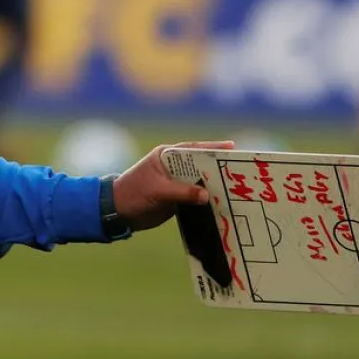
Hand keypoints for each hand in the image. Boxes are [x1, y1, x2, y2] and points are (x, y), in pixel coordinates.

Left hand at [112, 141, 234, 230]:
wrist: (118, 212)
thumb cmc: (133, 193)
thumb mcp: (157, 191)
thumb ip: (181, 191)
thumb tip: (205, 195)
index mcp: (166, 156)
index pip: (193, 149)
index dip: (212, 148)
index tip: (231, 146)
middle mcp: (173, 167)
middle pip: (200, 166)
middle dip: (218, 168)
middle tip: (241, 171)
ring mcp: (176, 183)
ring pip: (200, 183)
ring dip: (214, 186)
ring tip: (238, 190)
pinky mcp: (177, 199)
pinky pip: (196, 198)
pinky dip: (207, 201)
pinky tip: (222, 205)